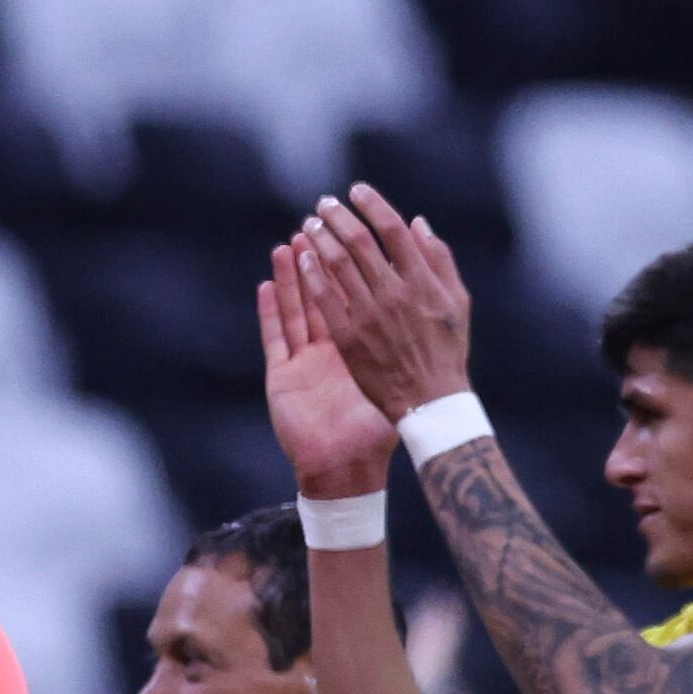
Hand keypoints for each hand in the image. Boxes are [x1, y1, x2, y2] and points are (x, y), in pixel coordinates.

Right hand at [260, 246, 394, 496]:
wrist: (349, 469)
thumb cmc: (378, 430)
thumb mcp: (399, 382)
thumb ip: (408, 349)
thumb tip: (424, 308)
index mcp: (356, 347)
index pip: (352, 297)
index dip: (350, 267)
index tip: (352, 235)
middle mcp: (327, 350)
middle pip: (319, 295)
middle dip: (317, 260)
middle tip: (313, 224)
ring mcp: (302, 362)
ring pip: (294, 309)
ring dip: (290, 277)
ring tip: (286, 245)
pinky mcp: (283, 377)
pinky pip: (276, 338)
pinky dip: (271, 311)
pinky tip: (267, 285)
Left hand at [293, 184, 475, 425]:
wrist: (430, 401)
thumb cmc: (446, 350)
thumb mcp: (457, 302)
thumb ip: (439, 259)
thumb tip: (418, 222)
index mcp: (422, 283)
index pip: (393, 230)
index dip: (372, 204)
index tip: (357, 191)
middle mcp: (395, 295)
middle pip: (359, 242)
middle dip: (338, 216)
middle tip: (324, 203)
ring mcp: (370, 316)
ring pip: (338, 265)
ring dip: (321, 238)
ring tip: (310, 224)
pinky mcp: (349, 338)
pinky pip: (324, 298)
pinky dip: (312, 273)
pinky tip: (304, 257)